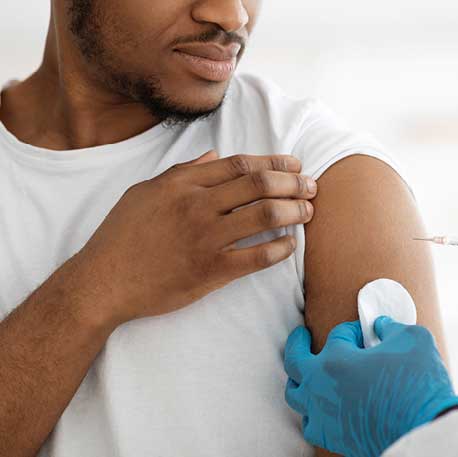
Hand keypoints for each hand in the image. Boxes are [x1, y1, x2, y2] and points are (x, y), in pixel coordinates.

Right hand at [73, 150, 316, 327]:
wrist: (103, 282)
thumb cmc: (122, 236)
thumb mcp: (145, 192)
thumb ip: (183, 172)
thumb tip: (213, 154)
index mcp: (184, 184)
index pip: (241, 165)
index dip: (274, 163)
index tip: (295, 165)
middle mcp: (198, 206)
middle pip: (259, 185)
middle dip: (294, 183)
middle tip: (312, 187)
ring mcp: (206, 238)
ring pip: (264, 215)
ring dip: (294, 211)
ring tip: (309, 211)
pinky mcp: (211, 270)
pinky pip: (256, 257)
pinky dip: (279, 249)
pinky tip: (290, 244)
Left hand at [283, 317, 457, 456]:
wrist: (423, 432)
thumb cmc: (418, 384)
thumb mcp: (413, 339)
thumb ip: (391, 327)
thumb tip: (381, 327)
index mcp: (335, 360)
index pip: (338, 335)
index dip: (354, 329)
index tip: (367, 331)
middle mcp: (320, 387)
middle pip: (294, 361)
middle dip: (297, 343)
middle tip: (300, 334)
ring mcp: (322, 415)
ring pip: (295, 394)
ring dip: (299, 379)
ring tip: (304, 372)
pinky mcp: (332, 437)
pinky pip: (310, 423)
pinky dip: (312, 412)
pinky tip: (321, 407)